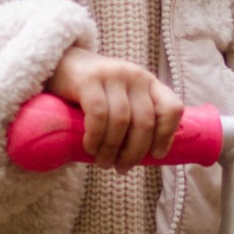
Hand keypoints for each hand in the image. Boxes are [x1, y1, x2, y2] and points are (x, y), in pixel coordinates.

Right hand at [48, 46, 182, 167]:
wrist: (61, 64)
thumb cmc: (94, 92)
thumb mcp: (122, 99)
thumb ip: (135, 117)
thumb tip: (145, 156)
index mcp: (149, 83)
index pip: (171, 108)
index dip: (166, 135)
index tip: (155, 156)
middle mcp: (135, 75)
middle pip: (145, 121)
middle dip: (134, 152)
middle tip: (121, 168)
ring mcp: (112, 74)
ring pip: (121, 120)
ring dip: (112, 149)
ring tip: (103, 163)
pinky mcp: (88, 79)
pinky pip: (98, 114)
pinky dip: (96, 137)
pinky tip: (90, 148)